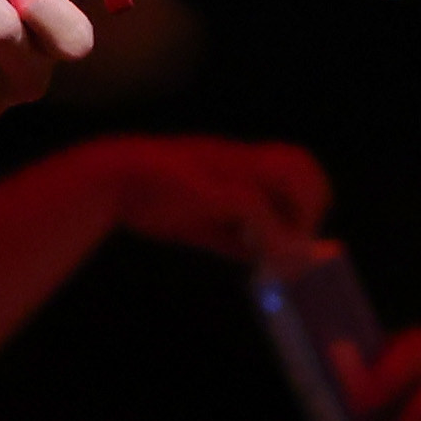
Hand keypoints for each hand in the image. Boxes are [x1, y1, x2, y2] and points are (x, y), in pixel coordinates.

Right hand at [78, 134, 329, 259]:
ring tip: (285, 248)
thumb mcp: (201, 221)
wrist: (109, 179)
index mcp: (237, 163)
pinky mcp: (213, 186)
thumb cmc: (151, 197)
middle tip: (300, 240)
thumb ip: (235, 237)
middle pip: (299, 164)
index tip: (300, 232)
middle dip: (311, 205)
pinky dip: (270, 237)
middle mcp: (238, 159)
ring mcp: (227, 168)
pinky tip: (262, 262)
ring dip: (296, 216)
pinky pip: (256, 207)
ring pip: (288, 176)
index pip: (295, 165)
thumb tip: (266, 260)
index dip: (309, 198)